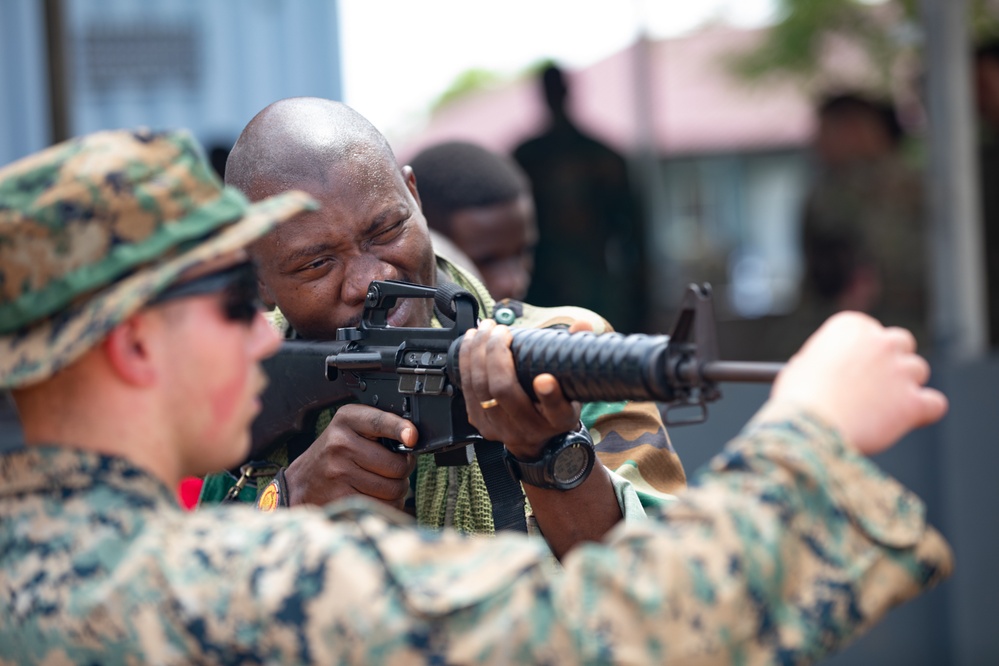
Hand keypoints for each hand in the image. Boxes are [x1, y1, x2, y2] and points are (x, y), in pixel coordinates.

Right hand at [283, 403, 416, 509]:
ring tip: (382, 483)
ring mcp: (339, 472)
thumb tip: (413, 441)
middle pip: (397, 465)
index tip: (412, 437)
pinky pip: (382, 506)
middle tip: (392, 469)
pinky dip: (386, 505)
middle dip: (403, 471)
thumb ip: (381, 430)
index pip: (379, 421)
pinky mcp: (341, 498)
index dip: (400, 429)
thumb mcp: (351, 430)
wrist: (301, 483)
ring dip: (396, 491)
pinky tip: (374, 497)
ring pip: (393, 489)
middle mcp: (340, 444)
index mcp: (347, 420)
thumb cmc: (334, 455)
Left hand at [459, 320, 587, 459]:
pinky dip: (466, 361)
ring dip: (477, 352)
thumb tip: (583, 325)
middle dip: (496, 353)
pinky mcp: (479, 423)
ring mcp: (500, 428)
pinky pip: (466, 390)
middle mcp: (529, 428)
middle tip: (500, 330)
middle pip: (504, 391)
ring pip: (480, 388)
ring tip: (484, 329)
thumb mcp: (573, 384)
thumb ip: (576, 352)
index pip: (556, 410)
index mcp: (559, 420)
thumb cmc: (555, 403)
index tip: (545, 379)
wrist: (535, 438)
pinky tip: (470, 342)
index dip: (549, 395)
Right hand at [768, 311, 947, 455]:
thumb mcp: (801, 366)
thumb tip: (830, 371)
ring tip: (881, 408)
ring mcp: (900, 371)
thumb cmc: (797, 400)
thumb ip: (825, 361)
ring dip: (905, 386)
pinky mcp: (913, 402)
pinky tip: (911, 418)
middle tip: (877, 381)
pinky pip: (935, 402)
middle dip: (891, 360)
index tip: (856, 365)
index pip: (869, 330)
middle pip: (901, 343)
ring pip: (918, 371)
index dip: (863, 350)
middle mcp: (880, 342)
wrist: (808, 428)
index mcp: (850, 327)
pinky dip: (925, 411)